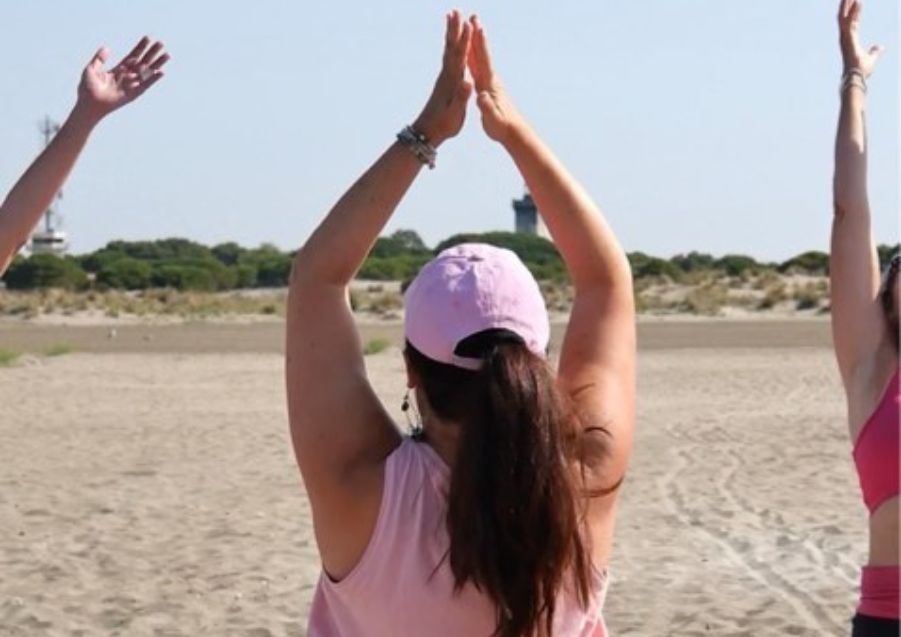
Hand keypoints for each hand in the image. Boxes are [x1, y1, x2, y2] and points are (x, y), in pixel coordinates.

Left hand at [74, 37, 169, 123]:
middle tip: (161, 43)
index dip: (140, 47)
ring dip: (157, 63)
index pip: (132, 56)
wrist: (89, 104)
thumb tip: (107, 48)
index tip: (148, 38)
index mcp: (118, 70)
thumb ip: (99, 58)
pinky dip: (153, 79)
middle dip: (152, 53)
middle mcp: (127, 76)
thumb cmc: (87, 88)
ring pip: (147, 72)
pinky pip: (146, 85)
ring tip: (167, 55)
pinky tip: (161, 72)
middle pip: (143, 62)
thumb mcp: (91, 69)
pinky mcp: (134, 94)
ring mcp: (132, 85)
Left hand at [413, 11, 472, 146]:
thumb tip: (467, 83)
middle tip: (456, 11)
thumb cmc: (443, 125)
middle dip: (455, 29)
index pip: (460, 57)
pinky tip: (452, 42)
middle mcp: (446, 75)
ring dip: (451, 33)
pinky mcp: (444, 81)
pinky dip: (451, 46)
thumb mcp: (455, 114)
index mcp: (452, 82)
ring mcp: (444, 77)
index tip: (469, 25)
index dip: (465, 41)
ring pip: (449, 50)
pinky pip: (448, 57)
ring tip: (452, 17)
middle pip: (452, 48)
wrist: (427, 131)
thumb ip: (461, 98)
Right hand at [465, 16, 526, 145]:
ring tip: (471, 27)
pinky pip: (477, 67)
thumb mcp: (492, 119)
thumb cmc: (501, 126)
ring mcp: (489, 82)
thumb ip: (486, 107)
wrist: (512, 131)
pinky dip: (473, 57)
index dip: (479, 44)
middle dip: (477, 35)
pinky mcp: (487, 87)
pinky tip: (469, 53)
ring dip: (475, 43)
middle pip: (482, 53)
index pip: (484, 60)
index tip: (477, 27)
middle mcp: (490, 79)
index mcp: (489, 85)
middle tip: (473, 17)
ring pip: (479, 58)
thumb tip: (482, 97)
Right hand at [838, 0, 882, 76]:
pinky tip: (857, 1)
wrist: (857, 77)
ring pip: (843, 17)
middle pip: (845, 17)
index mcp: (851, 40)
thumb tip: (879, 47)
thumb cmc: (862, 70)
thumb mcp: (872, 57)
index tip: (858, 2)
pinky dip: (852, 11)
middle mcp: (845, 37)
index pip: (853, 23)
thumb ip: (875, 51)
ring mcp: (845, 37)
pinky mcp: (847, 37)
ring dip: (846, 5)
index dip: (856, 12)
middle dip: (847, 5)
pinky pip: (848, 21)